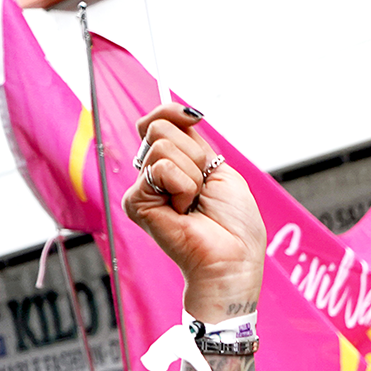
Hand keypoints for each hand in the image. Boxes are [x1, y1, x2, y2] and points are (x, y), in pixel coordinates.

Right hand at [121, 103, 265, 323]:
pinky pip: (161, 169)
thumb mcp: (221, 170)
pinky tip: (184, 211)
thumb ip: (194, 142)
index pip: (159, 120)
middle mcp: (155, 174)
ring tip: (195, 203)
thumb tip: (185, 112)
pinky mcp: (135, 202)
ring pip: (161, 146)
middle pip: (159, 128)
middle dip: (194, 154)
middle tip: (203, 188)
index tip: (195, 118)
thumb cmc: (235, 224)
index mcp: (177, 165)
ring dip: (193, 174)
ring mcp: (143, 188)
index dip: (174, 112)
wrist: (233, 258)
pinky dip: (184, 187)